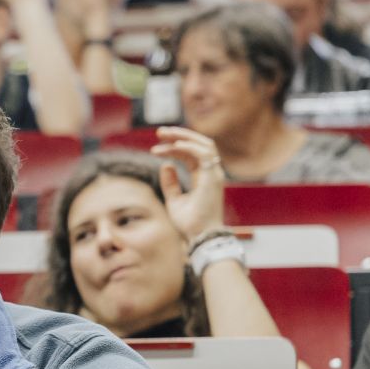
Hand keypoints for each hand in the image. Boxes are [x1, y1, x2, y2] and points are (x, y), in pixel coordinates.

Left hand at [151, 126, 227, 242]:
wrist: (199, 236)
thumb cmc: (189, 223)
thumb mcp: (174, 200)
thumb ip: (170, 183)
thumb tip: (165, 164)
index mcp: (204, 177)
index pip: (192, 154)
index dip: (175, 147)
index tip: (155, 148)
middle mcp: (212, 173)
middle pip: (200, 144)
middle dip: (179, 135)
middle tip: (159, 132)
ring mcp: (214, 174)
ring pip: (204, 144)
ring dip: (183, 136)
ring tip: (163, 134)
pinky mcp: (213, 177)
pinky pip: (203, 153)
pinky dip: (188, 146)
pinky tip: (173, 145)